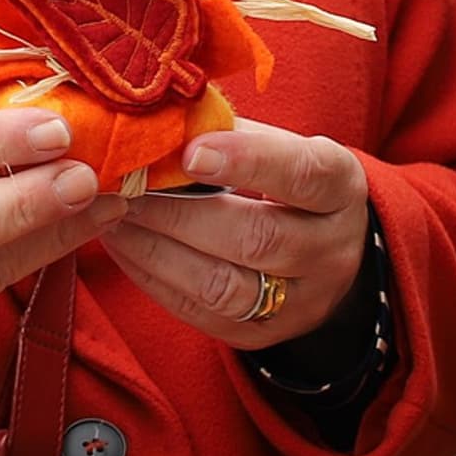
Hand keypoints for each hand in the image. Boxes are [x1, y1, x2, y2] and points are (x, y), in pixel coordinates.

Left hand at [91, 123, 372, 353]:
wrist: (320, 250)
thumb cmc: (285, 183)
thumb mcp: (280, 147)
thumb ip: (230, 133)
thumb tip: (160, 121)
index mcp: (341, 188)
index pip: (303, 175)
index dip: (248, 161)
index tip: (191, 152)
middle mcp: (331, 250)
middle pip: (257, 238)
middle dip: (180, 213)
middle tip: (128, 187)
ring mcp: (300, 302)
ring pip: (225, 286)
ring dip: (157, 250)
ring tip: (115, 217)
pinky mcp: (262, 334)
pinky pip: (202, 314)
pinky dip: (154, 279)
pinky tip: (124, 246)